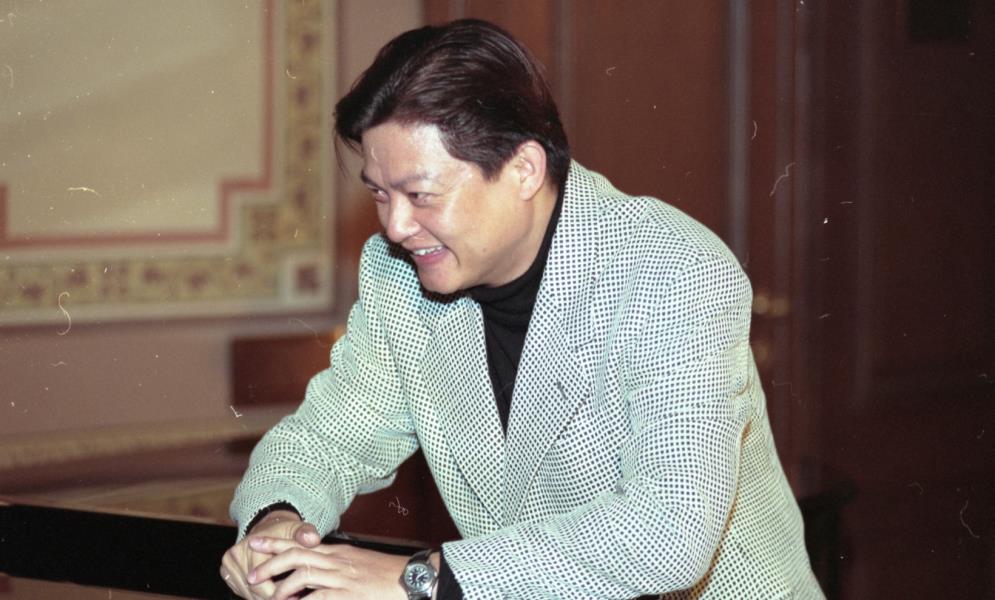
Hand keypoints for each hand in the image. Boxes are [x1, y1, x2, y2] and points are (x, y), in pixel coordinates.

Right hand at [220, 509, 321, 598]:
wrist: (268, 528)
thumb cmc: (285, 531)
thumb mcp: (298, 529)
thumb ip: (306, 534)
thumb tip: (312, 539)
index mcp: (248, 547)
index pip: (262, 583)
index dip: (282, 592)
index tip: (298, 595)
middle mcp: (234, 557)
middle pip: (254, 591)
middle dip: (276, 597)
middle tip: (295, 597)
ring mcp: (228, 567)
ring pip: (249, 594)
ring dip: (268, 598)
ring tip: (289, 596)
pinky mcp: (228, 574)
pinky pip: (244, 592)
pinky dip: (260, 596)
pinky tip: (276, 593)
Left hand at [246, 537, 409, 599]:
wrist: (411, 578)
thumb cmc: (387, 574)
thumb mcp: (358, 563)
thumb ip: (336, 565)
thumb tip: (316, 573)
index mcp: (337, 552)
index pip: (300, 542)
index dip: (275, 544)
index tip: (254, 543)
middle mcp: (336, 561)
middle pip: (296, 556)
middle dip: (269, 564)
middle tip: (250, 576)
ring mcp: (342, 577)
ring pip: (302, 574)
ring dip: (282, 587)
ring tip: (271, 598)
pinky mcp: (349, 594)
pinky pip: (319, 597)